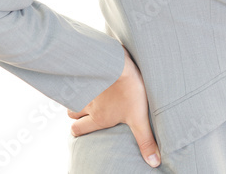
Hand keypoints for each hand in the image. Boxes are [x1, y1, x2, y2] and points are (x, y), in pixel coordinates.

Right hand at [67, 44, 160, 167]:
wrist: (119, 62)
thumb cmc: (130, 90)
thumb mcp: (139, 118)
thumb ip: (145, 140)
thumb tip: (154, 163)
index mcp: (99, 118)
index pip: (78, 129)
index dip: (78, 130)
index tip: (82, 128)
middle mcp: (88, 104)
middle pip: (71, 113)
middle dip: (75, 114)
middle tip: (86, 111)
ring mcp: (85, 87)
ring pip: (72, 96)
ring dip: (77, 96)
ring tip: (89, 93)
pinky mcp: (86, 71)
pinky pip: (76, 78)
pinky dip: (79, 79)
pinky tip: (89, 74)